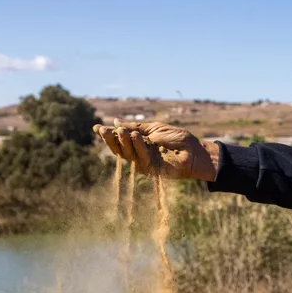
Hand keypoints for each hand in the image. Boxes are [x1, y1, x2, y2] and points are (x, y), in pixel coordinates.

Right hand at [93, 122, 219, 181]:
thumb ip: (135, 127)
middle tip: (103, 130)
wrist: (194, 151)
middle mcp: (138, 154)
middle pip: (119, 149)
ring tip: (122, 132)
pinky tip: (136, 136)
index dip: (108, 135)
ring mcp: (144, 163)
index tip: (96, 127)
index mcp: (138, 144)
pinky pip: (140, 158)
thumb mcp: (154, 128)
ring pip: (127, 155)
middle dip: (110, 140)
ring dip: (123, 142)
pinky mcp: (151, 170)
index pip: (119, 140)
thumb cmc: (178, 139)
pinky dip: (138, 147)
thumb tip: (115, 122)